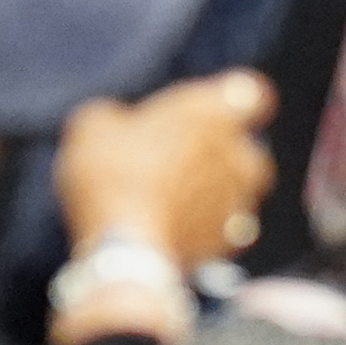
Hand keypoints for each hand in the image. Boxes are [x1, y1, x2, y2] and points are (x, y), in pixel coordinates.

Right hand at [55, 71, 272, 278]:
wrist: (124, 250)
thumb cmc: (112, 174)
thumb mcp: (94, 126)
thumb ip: (118, 118)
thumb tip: (116, 125)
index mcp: (213, 113)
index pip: (251, 94)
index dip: (231, 100)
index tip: (211, 107)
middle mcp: (237, 155)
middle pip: (246, 147)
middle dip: (221, 151)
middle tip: (178, 155)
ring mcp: (237, 202)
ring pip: (238, 190)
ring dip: (214, 190)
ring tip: (174, 196)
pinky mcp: (228, 242)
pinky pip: (224, 227)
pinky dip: (204, 225)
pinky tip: (172, 226)